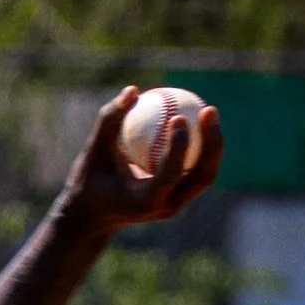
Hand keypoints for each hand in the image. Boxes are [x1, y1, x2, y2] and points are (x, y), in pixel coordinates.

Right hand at [58, 86, 223, 236]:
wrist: (95, 214)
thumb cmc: (91, 178)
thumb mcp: (93, 148)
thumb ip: (110, 120)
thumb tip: (133, 89)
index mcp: (144, 201)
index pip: (170, 175)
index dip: (179, 147)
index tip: (178, 117)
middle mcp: (166, 207)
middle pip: (201, 176)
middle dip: (212, 143)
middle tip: (209, 110)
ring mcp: (177, 204)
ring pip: (206, 173)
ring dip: (214, 143)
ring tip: (209, 112)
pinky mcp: (182, 198)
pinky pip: (199, 168)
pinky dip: (202, 145)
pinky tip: (200, 119)